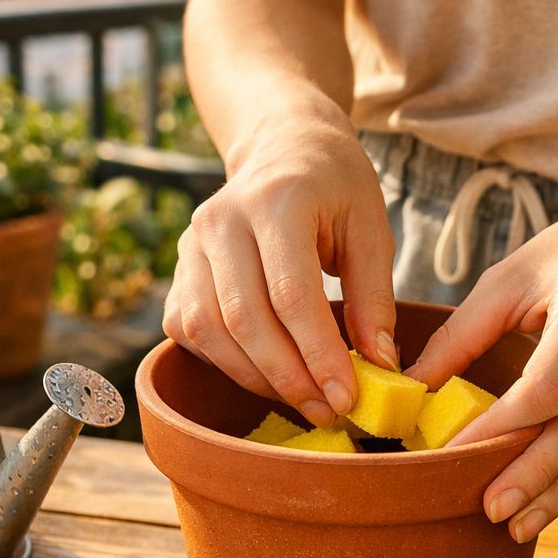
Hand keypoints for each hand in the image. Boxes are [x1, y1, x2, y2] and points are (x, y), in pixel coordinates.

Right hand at [163, 117, 398, 427]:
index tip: (348, 397)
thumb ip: (375, 297)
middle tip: (329, 411)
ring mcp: (191, 244)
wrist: (284, 146)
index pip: (291, 294)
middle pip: (245, 319)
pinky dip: (227, 363)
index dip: (318, 354)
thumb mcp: (371, 228)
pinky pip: (190, 331)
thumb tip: (379, 365)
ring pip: (210, 331)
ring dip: (257, 378)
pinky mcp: (179, 270)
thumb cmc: (335, 187)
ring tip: (305, 400)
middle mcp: (222, 220)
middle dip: (289, 377)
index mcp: (277, 201)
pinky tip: (268, 375)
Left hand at [407, 187, 557, 541]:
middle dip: (532, 475)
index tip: (456, 453)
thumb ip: (461, 335)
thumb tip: (410, 389)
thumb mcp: (511, 276)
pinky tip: (544, 501)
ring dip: (556, 491)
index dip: (501, 427)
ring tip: (515, 524)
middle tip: (491, 510)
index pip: (547, 385)